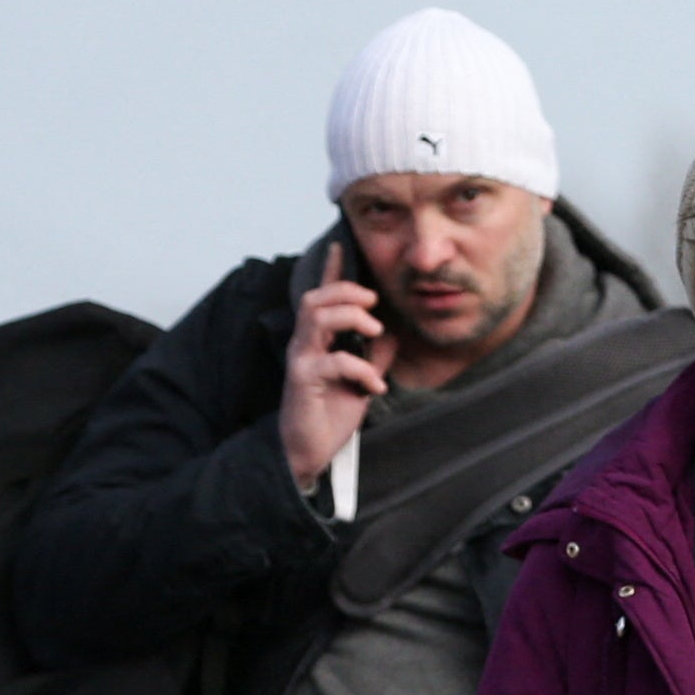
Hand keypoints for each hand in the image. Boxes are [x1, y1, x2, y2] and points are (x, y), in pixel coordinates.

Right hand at [280, 243, 395, 491]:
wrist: (307, 450)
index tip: (342, 245)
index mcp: (319, 340)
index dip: (332, 271)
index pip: (323, 297)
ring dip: (351, 317)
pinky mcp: (302, 380)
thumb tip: (394, 332)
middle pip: (317, 298)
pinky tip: (376, 385)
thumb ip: (375, 355)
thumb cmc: (330, 413)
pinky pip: (331, 361)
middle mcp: (305, 344)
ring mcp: (301, 359)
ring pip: (316, 317)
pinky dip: (360, 368)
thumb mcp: (361, 380)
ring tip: (375, 332)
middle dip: (347, 292)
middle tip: (374, 304)